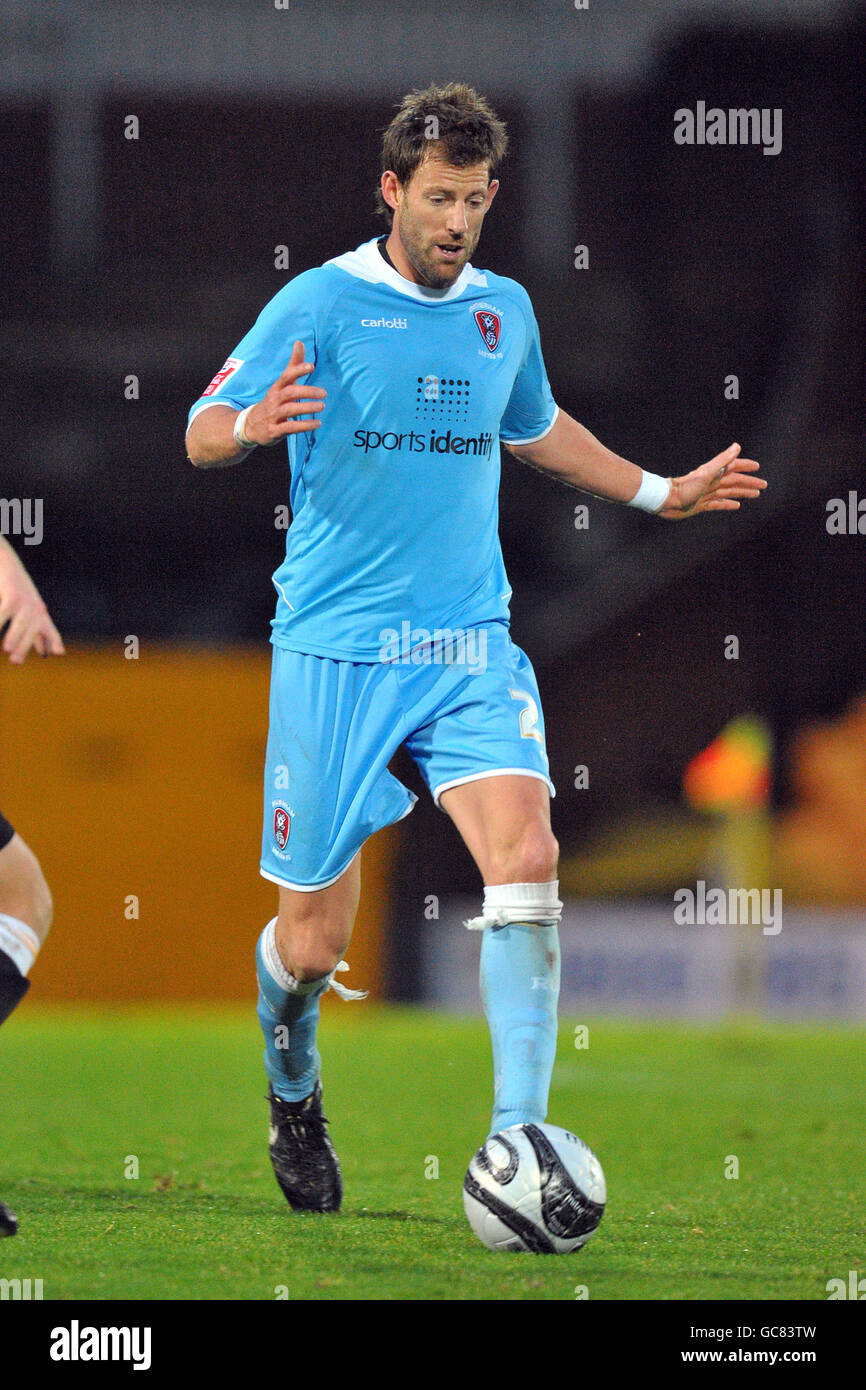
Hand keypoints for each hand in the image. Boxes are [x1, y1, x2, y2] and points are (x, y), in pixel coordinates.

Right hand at [0, 540, 64, 663]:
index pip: (48, 627)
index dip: (53, 639)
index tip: (59, 653)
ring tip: (6, 650)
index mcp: (39, 610)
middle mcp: (34, 605)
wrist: (5, 559)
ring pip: (21, 621)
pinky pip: (4, 610)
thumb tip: (45, 653)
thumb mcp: (29, 608)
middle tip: (15, 661)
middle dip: (25, 645)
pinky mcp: (13, 592)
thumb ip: (37, 631)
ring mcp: (24, 598)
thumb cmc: (15, 587)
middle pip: (33, 628)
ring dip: (14, 635)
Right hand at [243, 341, 326, 445]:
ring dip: (306, 408)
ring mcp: (274, 415)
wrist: (250, 426)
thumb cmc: (272, 401)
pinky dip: (304, 425)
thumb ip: (293, 365)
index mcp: (277, 388)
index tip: (311, 366)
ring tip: (322, 406)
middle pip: (289, 392)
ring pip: (290, 410)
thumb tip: (299, 342)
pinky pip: (290, 427)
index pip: (286, 376)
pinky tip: (317, 423)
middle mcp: (274, 400)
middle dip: (306, 391)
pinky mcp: (275, 430)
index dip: (297, 370)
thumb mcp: (281, 384)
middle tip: (324, 393)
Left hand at [659, 443, 765, 519]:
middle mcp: (711, 482)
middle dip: (749, 482)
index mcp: (714, 473)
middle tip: (763, 485)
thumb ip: (722, 460)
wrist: (667, 501)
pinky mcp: (701, 505)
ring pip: (729, 492)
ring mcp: (706, 494)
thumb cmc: (685, 487)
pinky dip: (728, 504)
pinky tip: (736, 505)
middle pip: (734, 481)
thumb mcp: (707, 473)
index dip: (745, 466)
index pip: (733, 467)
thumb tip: (737, 446)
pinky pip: (718, 504)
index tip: (757, 467)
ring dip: (742, 492)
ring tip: (755, 494)